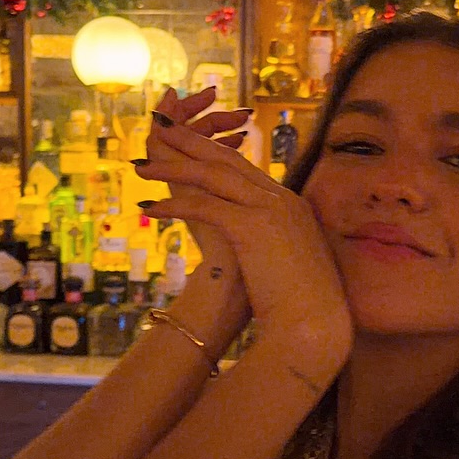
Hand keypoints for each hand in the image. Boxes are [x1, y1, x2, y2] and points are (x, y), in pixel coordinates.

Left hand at [133, 105, 352, 374]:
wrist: (316, 325)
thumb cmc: (305, 305)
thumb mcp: (291, 261)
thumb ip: (276, 241)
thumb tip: (257, 244)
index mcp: (291, 204)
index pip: (245, 170)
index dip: (213, 156)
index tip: (188, 150)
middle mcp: (281, 199)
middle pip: (227, 161)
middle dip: (190, 144)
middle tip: (161, 132)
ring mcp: (268, 209)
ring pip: (212, 176)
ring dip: (173, 168)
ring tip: (142, 166)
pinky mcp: (252, 227)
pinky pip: (205, 206)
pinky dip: (175, 204)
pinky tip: (152, 206)